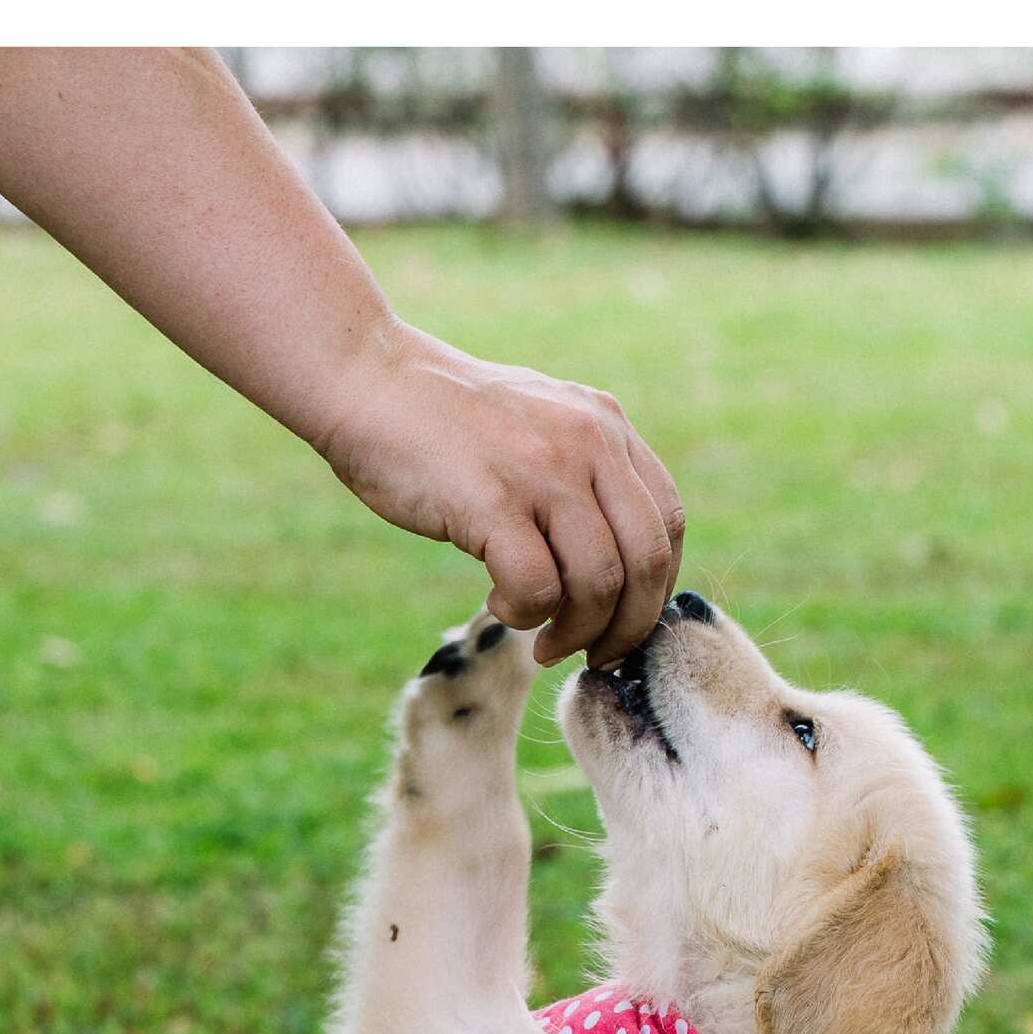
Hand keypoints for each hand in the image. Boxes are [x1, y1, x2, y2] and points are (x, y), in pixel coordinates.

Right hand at [306, 325, 686, 666]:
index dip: (656, 588)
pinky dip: (526, 615)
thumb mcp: (539, 426)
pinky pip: (538, 588)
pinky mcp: (492, 500)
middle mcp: (588, 443)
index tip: (625, 621)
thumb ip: (585, 475)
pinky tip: (499, 604)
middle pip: (646, 562)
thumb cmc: (445, 421)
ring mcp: (543, 470)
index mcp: (607, 427)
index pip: (667, 525)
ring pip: (599, 582)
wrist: (365, 378)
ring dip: (577, 631)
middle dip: (627, 627)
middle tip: (595, 655)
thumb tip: (620, 568)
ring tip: (544, 639)